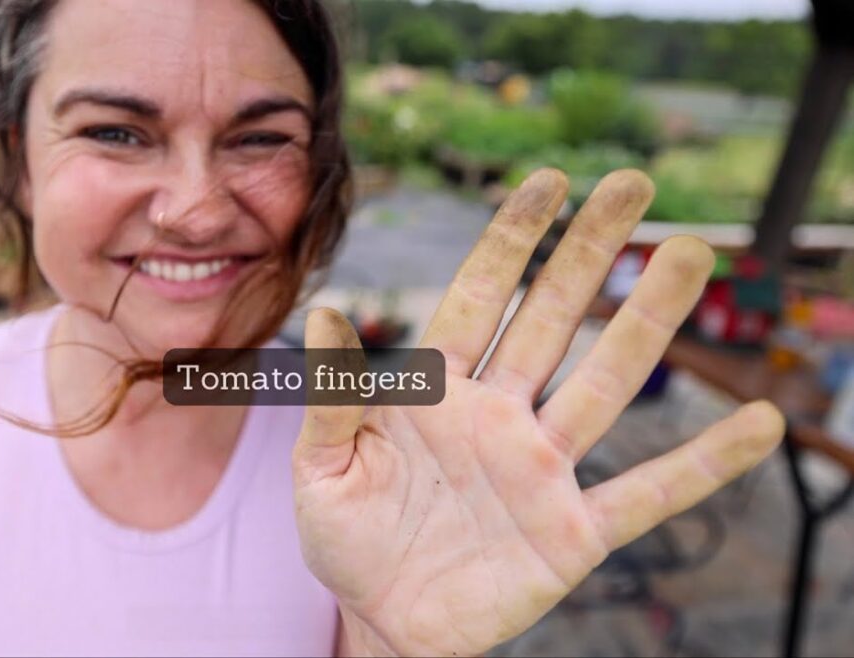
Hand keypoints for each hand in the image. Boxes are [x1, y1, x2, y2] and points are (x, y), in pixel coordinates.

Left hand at [291, 169, 784, 655]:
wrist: (382, 621)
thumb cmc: (347, 538)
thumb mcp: (322, 467)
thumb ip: (333, 396)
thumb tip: (325, 310)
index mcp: (435, 393)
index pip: (477, 298)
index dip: (511, 241)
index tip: (550, 181)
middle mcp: (498, 416)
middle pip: (552, 320)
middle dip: (590, 252)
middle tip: (635, 184)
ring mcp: (540, 470)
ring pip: (604, 385)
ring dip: (648, 323)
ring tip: (691, 257)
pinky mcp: (571, 533)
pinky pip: (647, 494)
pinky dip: (702, 463)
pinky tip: (758, 424)